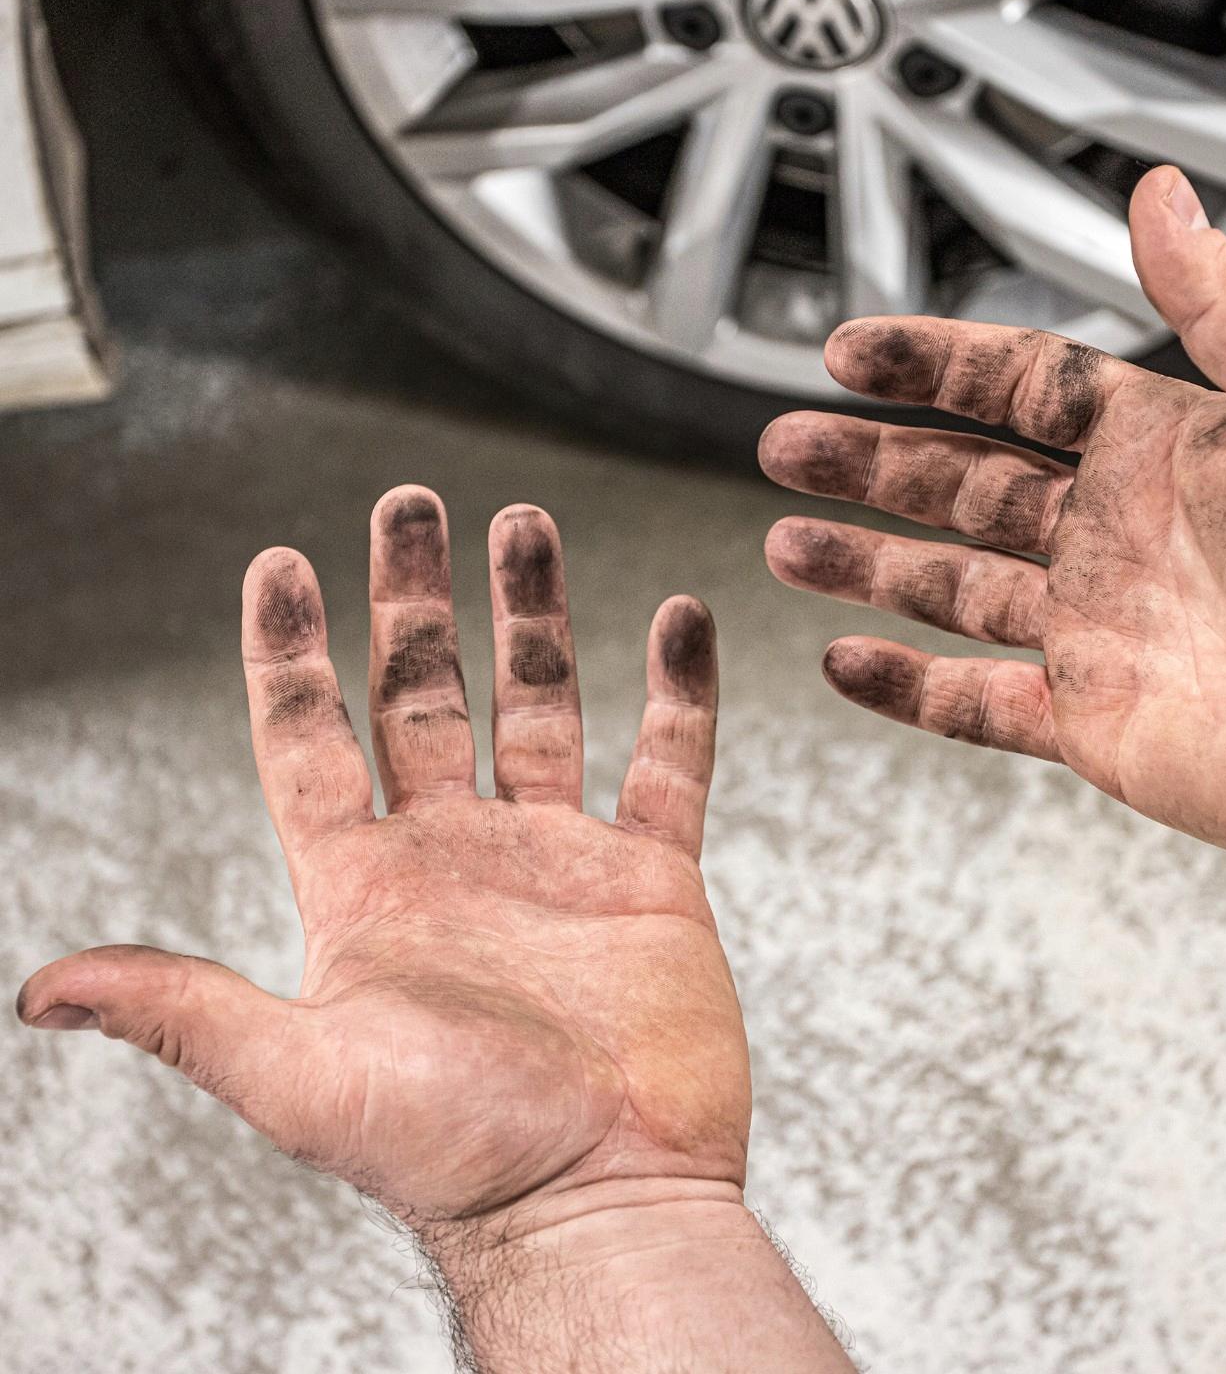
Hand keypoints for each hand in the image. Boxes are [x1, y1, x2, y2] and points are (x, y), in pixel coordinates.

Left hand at [17, 489, 852, 1371]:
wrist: (603, 1201)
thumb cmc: (457, 1158)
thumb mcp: (303, 1077)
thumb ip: (187, 1011)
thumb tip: (44, 991)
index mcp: (367, 886)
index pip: (311, 738)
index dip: (288, 651)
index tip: (280, 566)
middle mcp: (457, 855)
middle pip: (424, 692)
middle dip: (413, 596)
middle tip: (410, 506)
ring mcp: (557, 858)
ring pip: (542, 702)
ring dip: (533, 614)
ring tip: (523, 525)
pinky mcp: (649, 877)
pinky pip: (669, 760)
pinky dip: (678, 689)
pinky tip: (680, 621)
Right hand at [762, 166, 1225, 883]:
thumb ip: (1221, 303)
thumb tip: (1158, 201)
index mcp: (1167, 450)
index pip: (1019, 389)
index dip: (930, 366)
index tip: (851, 352)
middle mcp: (1119, 538)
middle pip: (961, 487)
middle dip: (868, 463)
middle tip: (788, 446)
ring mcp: (1099, 632)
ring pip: (950, 590)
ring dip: (864, 566)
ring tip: (788, 543)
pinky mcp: (1096, 723)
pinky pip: (976, 705)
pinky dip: (906, 688)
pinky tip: (848, 660)